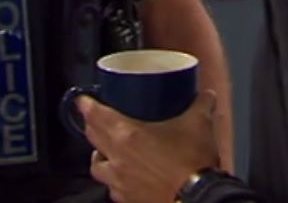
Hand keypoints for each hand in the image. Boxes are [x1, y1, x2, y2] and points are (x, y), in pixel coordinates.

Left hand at [79, 91, 221, 202]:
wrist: (197, 199)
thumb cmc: (192, 162)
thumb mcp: (199, 124)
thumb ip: (201, 105)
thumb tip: (206, 95)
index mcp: (127, 135)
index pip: (95, 115)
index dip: (85, 105)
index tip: (82, 100)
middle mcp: (116, 159)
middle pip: (92, 137)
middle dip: (92, 125)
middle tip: (97, 117)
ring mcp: (119, 183)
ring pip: (97, 166)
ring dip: (100, 155)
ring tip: (109, 149)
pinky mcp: (127, 200)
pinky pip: (112, 187)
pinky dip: (114, 179)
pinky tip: (125, 176)